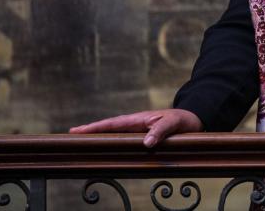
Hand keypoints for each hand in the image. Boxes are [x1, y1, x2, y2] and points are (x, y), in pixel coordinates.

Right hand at [69, 109, 203, 147]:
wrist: (194, 118)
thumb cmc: (183, 120)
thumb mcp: (174, 124)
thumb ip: (160, 131)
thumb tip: (145, 143)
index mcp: (138, 118)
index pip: (112, 123)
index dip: (95, 127)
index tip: (77, 130)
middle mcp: (135, 123)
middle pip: (108, 127)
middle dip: (90, 130)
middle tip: (71, 134)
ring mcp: (138, 128)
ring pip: (115, 132)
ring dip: (99, 135)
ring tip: (82, 140)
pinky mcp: (143, 134)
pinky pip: (123, 137)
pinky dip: (112, 140)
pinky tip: (106, 146)